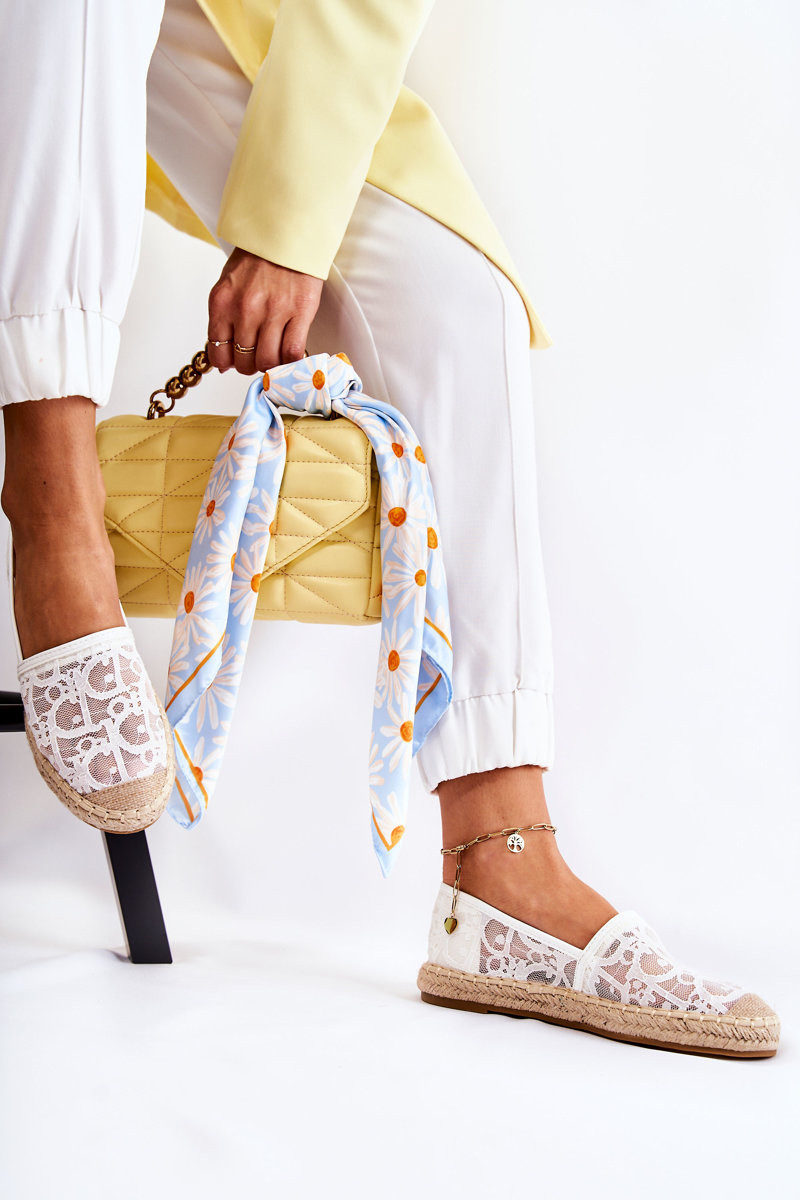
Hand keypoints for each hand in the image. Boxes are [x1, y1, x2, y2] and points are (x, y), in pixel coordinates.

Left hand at [207, 247, 322, 374]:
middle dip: (252, 365)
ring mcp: (273, 312)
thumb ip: (223, 319)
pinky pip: (292, 352)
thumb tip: (225, 358)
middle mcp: (245, 309)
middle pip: (245, 362)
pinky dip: (291, 360)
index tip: (237, 361)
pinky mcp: (299, 312)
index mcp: (222, 303)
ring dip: (272, 365)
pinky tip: (291, 351)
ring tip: (276, 353)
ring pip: (268, 362)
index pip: (219, 354)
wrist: (285, 234)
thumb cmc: (257, 259)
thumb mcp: (228, 285)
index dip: (229, 363)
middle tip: (259, 356)